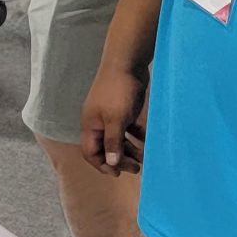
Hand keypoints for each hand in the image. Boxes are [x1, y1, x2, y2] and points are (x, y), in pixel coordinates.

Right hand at [80, 59, 145, 173]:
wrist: (127, 62)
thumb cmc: (118, 91)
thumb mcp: (116, 119)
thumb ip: (113, 142)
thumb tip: (111, 163)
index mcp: (90, 126)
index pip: (91, 152)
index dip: (102, 165)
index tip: (118, 173)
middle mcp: (98, 122)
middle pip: (105, 148)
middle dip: (119, 160)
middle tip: (137, 168)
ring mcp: (110, 115)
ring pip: (117, 139)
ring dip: (129, 150)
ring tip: (143, 158)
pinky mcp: (123, 109)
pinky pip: (127, 129)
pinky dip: (135, 137)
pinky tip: (145, 141)